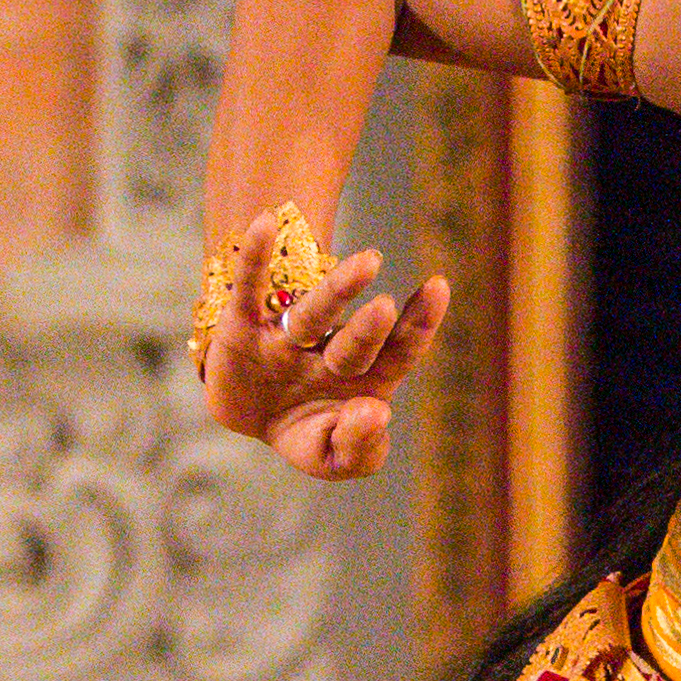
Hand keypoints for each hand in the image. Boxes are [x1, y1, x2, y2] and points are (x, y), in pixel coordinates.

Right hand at [202, 209, 447, 479]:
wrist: (248, 421)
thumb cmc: (307, 433)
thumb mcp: (334, 458)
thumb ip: (360, 444)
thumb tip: (374, 410)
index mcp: (365, 376)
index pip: (399, 350)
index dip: (419, 323)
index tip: (438, 286)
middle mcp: (330, 351)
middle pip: (355, 342)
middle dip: (369, 327)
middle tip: (384, 306)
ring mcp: (287, 337)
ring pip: (312, 314)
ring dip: (337, 290)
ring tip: (367, 262)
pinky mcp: (242, 328)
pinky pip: (249, 287)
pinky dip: (256, 258)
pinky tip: (265, 222)